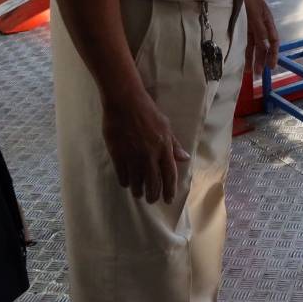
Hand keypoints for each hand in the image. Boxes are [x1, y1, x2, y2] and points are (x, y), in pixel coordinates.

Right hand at [101, 86, 189, 203]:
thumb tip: (184, 159)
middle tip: (151, 199)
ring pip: (137, 182)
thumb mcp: (165, 126)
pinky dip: (125, 182)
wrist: (125, 102)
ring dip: (138, 191)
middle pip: (153, 183)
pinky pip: (122, 175)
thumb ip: (174, 145)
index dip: (170, 190)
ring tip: (138, 193)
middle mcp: (150, 155)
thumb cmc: (147, 111)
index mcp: (164, 147)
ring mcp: (133, 156)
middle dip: (153, 195)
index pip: (170, 175)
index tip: (168, 200)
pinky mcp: (118, 155)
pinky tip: (126, 182)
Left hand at [244, 0, 279, 80]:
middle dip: (262, 60)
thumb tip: (265, 46)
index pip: (274, 42)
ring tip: (250, 72)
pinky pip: (247, 42)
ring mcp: (253, 26)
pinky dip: (246, 51)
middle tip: (259, 74)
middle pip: (264, 46)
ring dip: (253, 58)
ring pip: (254, 46)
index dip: (273, 54)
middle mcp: (262, 26)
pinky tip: (243, 59)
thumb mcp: (256, 15)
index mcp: (268, 22)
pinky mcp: (245, 26)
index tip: (271, 66)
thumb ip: (260, 31)